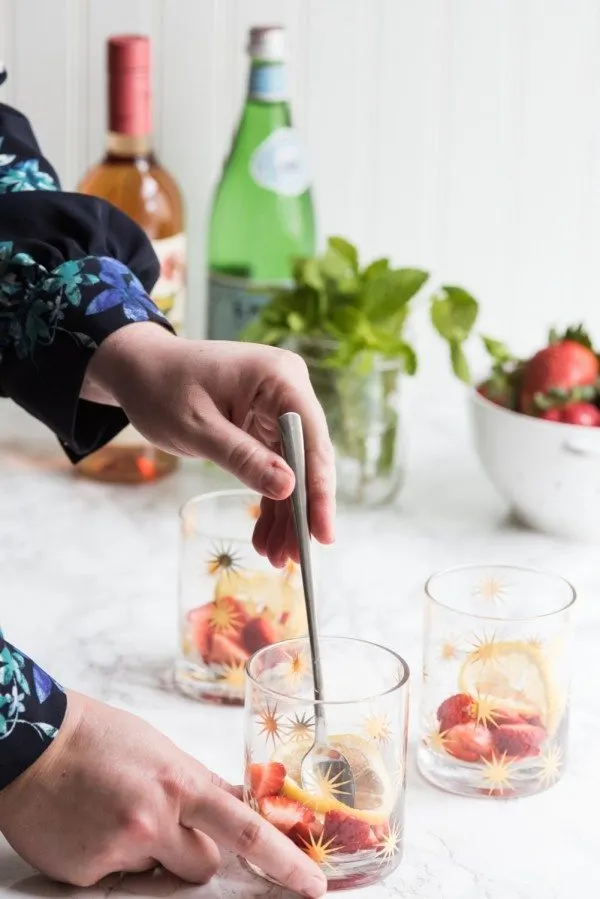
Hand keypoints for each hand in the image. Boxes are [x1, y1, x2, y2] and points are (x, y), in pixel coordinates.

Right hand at [0, 692, 326, 895]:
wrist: (33, 745)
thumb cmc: (99, 738)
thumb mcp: (160, 750)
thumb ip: (199, 783)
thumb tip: (237, 804)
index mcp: (180, 784)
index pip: (246, 830)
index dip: (284, 861)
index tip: (313, 884)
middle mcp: (154, 821)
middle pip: (203, 867)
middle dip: (194, 851)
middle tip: (163, 820)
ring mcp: (119, 850)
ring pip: (159, 874)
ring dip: (150, 855)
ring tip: (117, 815)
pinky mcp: (86, 874)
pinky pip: (117, 881)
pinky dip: (111, 861)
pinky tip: (93, 827)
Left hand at [83, 324, 335, 565]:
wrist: (139, 369)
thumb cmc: (160, 387)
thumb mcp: (196, 427)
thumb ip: (241, 457)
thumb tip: (288, 489)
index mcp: (279, 378)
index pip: (312, 439)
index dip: (319, 490)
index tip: (322, 533)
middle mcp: (288, 390)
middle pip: (308, 458)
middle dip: (302, 510)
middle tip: (297, 558)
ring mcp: (278, 409)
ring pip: (293, 470)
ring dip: (286, 514)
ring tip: (277, 557)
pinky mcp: (265, 426)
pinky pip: (274, 468)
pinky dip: (269, 502)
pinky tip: (266, 537)